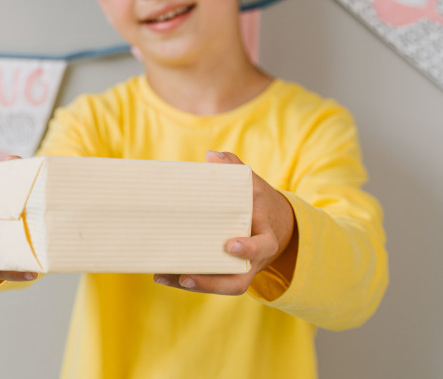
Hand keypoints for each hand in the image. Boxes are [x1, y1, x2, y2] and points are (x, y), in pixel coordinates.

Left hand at [153, 150, 295, 294]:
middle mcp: (255, 259)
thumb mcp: (253, 183)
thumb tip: (212, 156)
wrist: (278, 226)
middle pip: (239, 280)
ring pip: (222, 286)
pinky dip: (188, 280)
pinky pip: (211, 283)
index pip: (263, 245)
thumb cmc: (259, 201)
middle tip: (187, 277)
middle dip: (213, 282)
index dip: (249, 248)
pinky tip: (164, 274)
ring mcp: (242, 269)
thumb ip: (235, 168)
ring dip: (194, 284)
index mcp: (265, 235)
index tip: (230, 245)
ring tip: (164, 275)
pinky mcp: (228, 273)